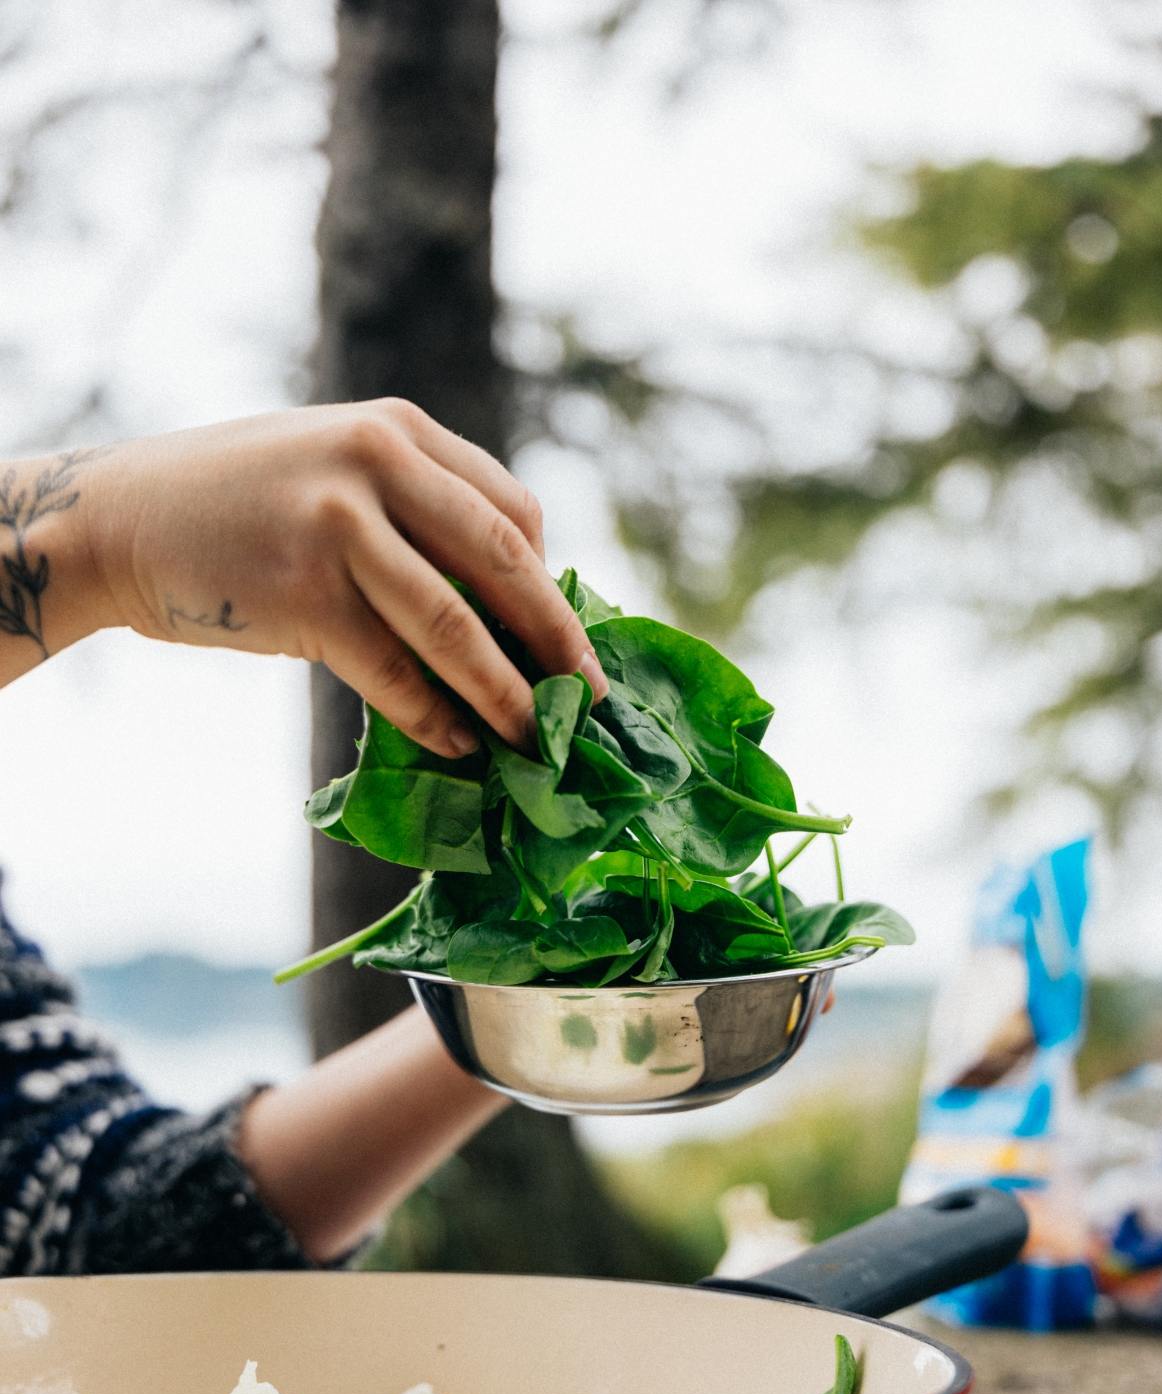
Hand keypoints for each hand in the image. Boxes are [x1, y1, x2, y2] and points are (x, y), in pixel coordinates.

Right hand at [87, 401, 607, 754]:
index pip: (513, 508)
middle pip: (504, 562)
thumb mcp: (335, 467)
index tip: (565, 641)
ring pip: (455, 624)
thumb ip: (414, 509)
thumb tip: (503, 605)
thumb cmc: (239, 504)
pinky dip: (434, 715)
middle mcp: (377, 462)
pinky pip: (393, 670)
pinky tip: (457, 743)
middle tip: (589, 703)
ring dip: (504, 693)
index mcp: (400, 429)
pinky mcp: (304, 593)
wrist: (119, 520)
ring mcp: (339, 525)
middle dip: (556, 642)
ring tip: (532, 740)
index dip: (549, 584)